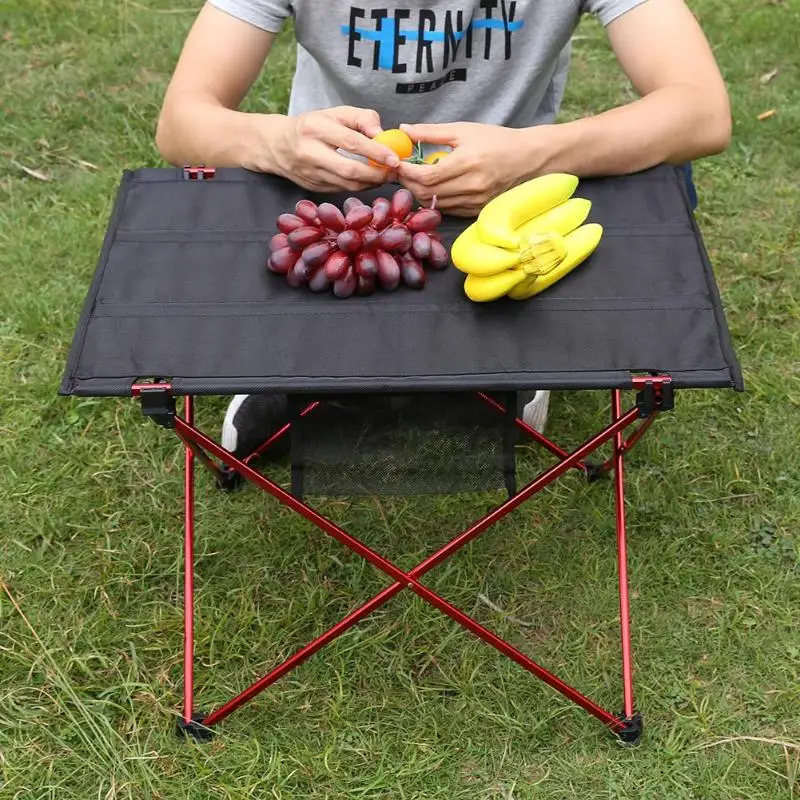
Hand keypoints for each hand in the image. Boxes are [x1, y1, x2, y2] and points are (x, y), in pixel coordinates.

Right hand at [267, 106, 400, 192]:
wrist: (276, 146)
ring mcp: (311, 174)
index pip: (351, 142)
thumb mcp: (334, 113)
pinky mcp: (313, 188)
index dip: (375, 152)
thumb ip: (361, 118)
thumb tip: (381, 134)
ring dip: (371, 183)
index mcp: (315, 128)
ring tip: (386, 176)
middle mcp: (310, 153)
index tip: (394, 158)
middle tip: (394, 172)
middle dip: (376, 174)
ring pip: (347, 185)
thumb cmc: (311, 126)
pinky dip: (360, 187)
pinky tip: (370, 180)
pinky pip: (342, 190)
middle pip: (349, 170)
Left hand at [395, 122, 545, 215]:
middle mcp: (471, 186)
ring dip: (419, 193)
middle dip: (408, 184)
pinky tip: (432, 188)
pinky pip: (447, 210)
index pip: (426, 176)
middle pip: (426, 194)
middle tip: (401, 172)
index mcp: (467, 162)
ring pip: (434, 204)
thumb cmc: (496, 140)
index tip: (396, 164)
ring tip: (415, 179)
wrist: (527, 159)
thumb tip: (404, 130)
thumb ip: (431, 132)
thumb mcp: (464, 130)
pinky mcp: (476, 211)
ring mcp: (474, 201)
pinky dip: (434, 200)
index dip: (406, 173)